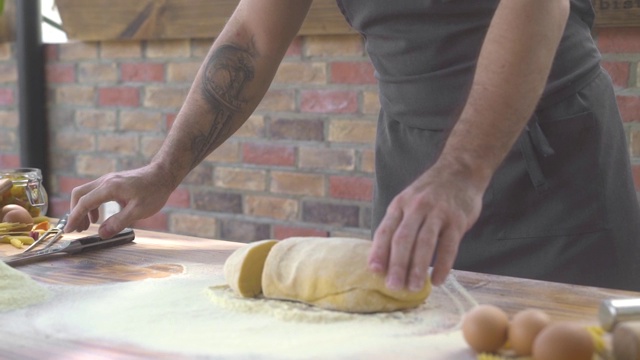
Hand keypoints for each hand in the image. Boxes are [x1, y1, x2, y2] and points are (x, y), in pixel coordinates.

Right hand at [64, 164, 175, 238]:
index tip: (68, 230)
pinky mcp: (114, 181)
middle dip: (75, 212)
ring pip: (87, 193)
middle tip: (77, 229)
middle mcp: (105, 181)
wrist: (163, 174)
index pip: (84, 203)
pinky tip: (100, 217)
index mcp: (109, 188)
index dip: (74, 217)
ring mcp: (109, 180)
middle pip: (79, 195)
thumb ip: (118, 222)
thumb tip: (100, 234)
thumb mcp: (138, 211)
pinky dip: (93, 205)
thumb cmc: (154, 191)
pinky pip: (96, 192)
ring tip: (87, 226)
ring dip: (84, 209)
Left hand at [369, 160, 484, 289]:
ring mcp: (437, 212)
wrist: (461, 171)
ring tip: (414, 287)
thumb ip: (398, 226)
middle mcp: (416, 207)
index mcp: (399, 205)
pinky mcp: (457, 219)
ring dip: (418, 268)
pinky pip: (449, 245)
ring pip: (425, 243)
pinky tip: (439, 280)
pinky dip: (443, 265)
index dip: (378, 251)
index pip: (385, 230)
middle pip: (403, 239)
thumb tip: (384, 258)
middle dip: (397, 265)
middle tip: (394, 286)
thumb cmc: (430, 194)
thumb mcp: (408, 202)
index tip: (374, 271)